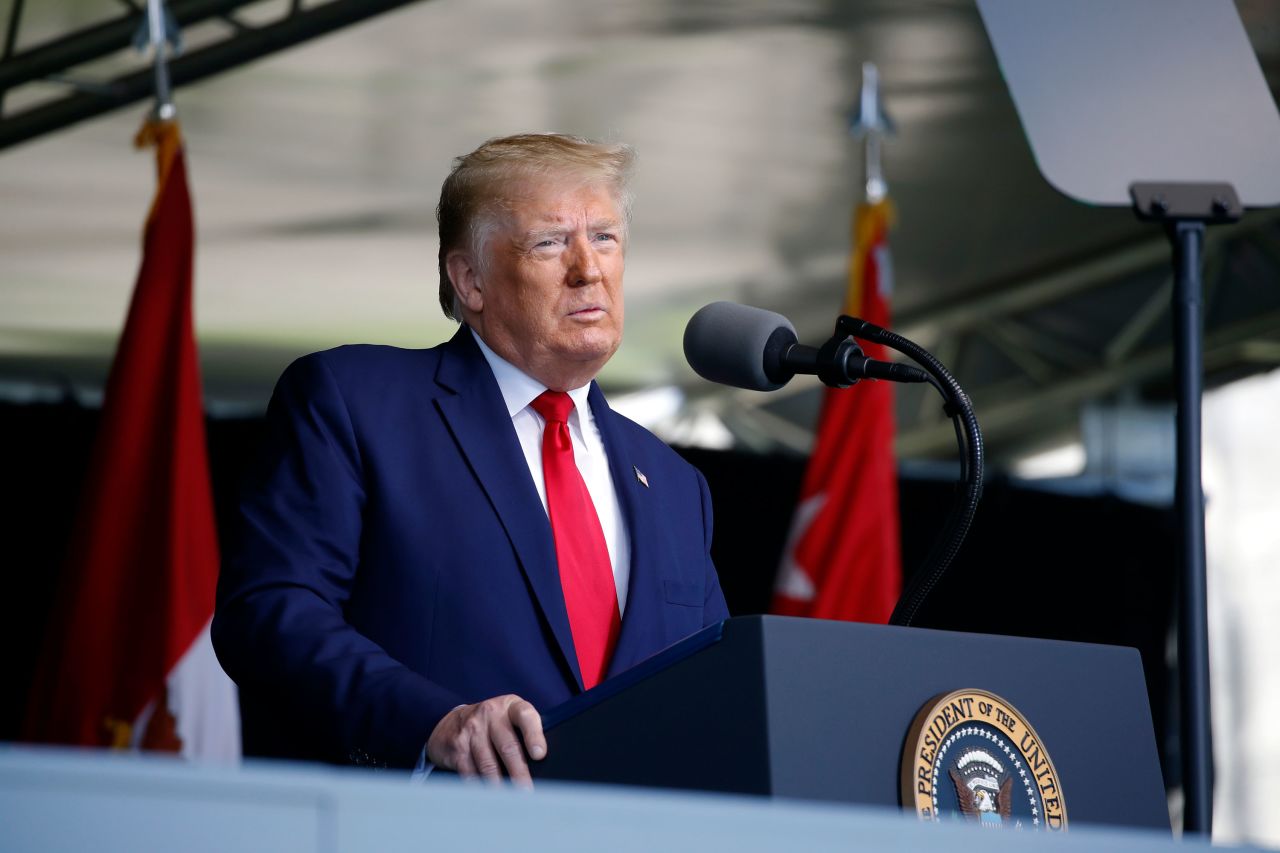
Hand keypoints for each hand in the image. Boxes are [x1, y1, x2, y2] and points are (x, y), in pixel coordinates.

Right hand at [426, 694, 545, 787]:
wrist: (454, 722)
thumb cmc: (493, 724)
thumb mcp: (510, 718)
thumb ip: (525, 732)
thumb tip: (542, 764)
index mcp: (510, 706)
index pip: (525, 716)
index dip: (533, 735)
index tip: (539, 755)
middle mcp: (490, 714)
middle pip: (508, 746)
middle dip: (519, 772)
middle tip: (527, 791)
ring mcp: (472, 729)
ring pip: (488, 763)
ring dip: (499, 785)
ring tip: (509, 800)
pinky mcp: (458, 746)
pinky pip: (470, 771)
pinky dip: (480, 786)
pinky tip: (487, 797)